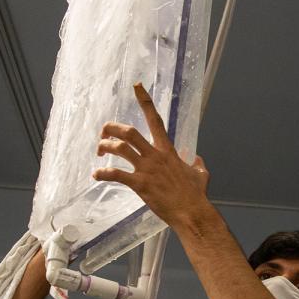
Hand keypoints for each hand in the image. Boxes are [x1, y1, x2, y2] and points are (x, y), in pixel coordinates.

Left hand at [93, 84, 210, 228]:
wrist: (192, 212)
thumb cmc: (196, 195)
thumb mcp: (201, 174)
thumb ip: (197, 163)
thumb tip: (197, 158)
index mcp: (168, 150)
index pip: (155, 119)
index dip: (145, 100)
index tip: (137, 86)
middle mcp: (155, 155)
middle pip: (129, 132)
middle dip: (111, 128)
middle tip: (103, 133)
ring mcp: (147, 169)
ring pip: (120, 148)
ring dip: (105, 147)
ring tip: (99, 151)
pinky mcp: (140, 184)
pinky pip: (116, 174)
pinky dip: (103, 173)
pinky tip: (97, 175)